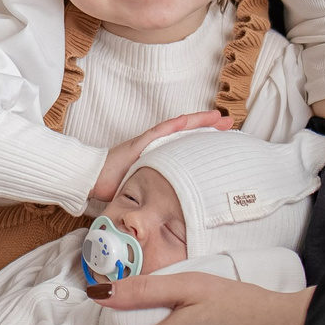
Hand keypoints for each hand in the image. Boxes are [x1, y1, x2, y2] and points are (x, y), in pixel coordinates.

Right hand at [89, 110, 233, 203]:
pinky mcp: (138, 143)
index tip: (225, 137)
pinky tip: (186, 120)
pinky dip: (173, 126)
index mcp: (162, 155)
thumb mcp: (149, 188)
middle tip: (230, 122)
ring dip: (197, 121)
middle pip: (188, 132)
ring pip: (178, 128)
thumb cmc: (117, 184)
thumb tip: (183, 208)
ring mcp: (148, 142)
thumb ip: (164, 192)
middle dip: (209, 126)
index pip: (188, 143)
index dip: (206, 138)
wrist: (94, 179)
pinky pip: (158, 132)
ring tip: (216, 117)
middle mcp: (158, 145)